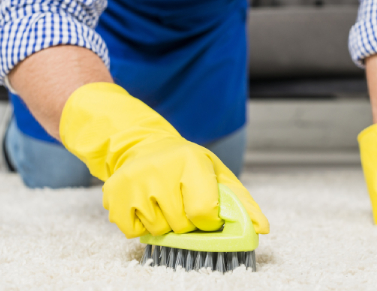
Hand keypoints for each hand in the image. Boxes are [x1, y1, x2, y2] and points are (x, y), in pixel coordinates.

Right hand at [60, 83, 268, 237]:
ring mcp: (134, 183)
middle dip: (187, 222)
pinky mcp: (114, 196)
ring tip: (164, 200)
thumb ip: (240, 201)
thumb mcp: (216, 172)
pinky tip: (146, 204)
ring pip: (158, 231)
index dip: (209, 221)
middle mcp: (160, 170)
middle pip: (181, 225)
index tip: (207, 216)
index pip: (204, 212)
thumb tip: (262, 228)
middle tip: (182, 202)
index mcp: (190, 161)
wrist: (143, 146)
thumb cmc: (186, 163)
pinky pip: (133, 232)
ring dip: (164, 224)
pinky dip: (142, 226)